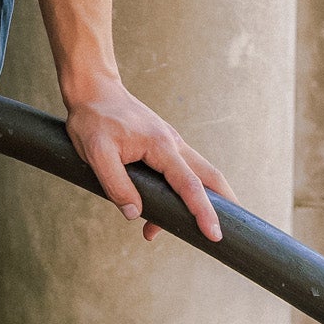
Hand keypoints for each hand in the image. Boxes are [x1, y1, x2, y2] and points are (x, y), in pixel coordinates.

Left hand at [63, 74, 228, 243]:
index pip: (189, 184)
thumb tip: (134, 214)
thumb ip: (116, 185)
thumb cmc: (93, 119)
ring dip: (201, 199)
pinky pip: (179, 170)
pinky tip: (157, 210)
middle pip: (209, 176)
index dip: (203, 211)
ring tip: (184, 229)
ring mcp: (170, 142)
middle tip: (229, 228)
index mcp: (161, 146)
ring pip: (197, 173)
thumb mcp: (96, 154)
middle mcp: (173, 143)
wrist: (94, 89)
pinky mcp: (162, 144)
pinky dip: (180, 191)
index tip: (214, 234)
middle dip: (224, 203)